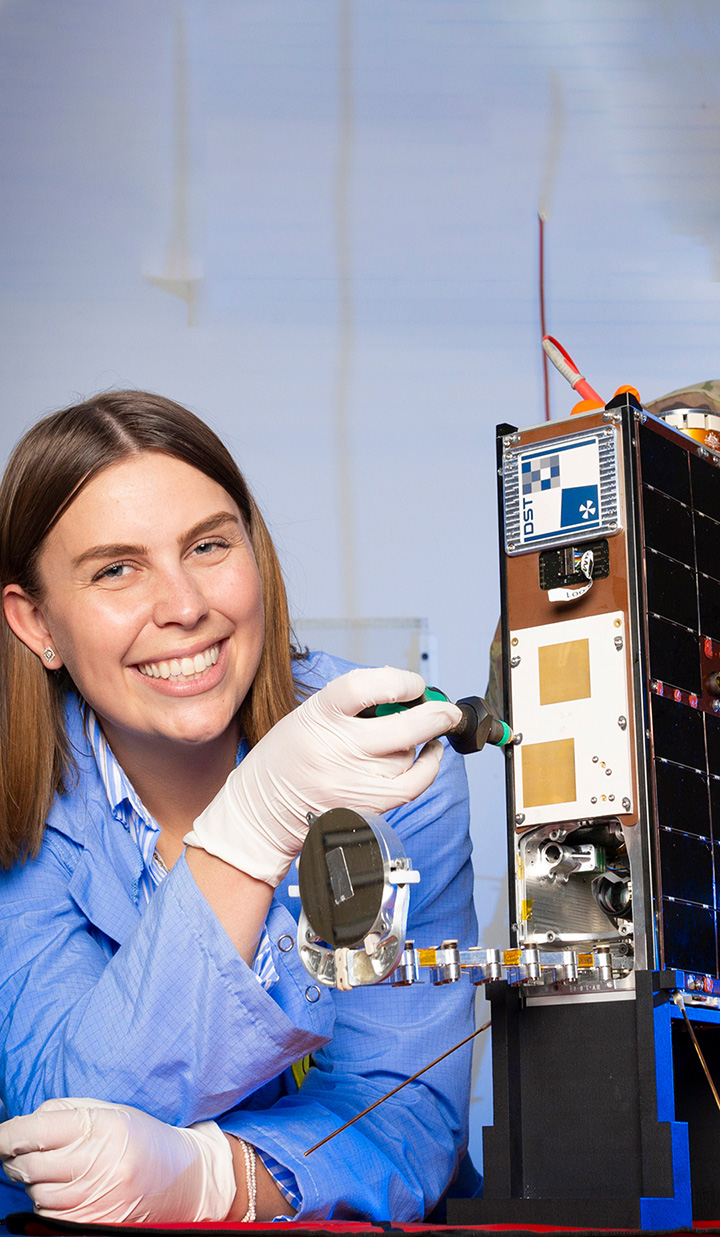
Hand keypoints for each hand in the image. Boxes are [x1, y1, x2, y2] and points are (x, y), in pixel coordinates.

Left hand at [0, 1098, 235, 1222]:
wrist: (185, 1179)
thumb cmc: (144, 1139)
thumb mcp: (111, 1112)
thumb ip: (65, 1112)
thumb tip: (23, 1124)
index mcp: (103, 1128)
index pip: (36, 1131)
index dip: (9, 1134)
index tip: (0, 1135)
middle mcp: (98, 1165)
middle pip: (29, 1164)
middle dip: (18, 1156)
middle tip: (25, 1150)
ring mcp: (95, 1199)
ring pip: (36, 1191)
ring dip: (35, 1180)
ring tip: (59, 1168)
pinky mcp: (92, 1224)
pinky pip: (49, 1214)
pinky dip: (48, 1201)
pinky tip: (67, 1188)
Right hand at [185, 666, 461, 885]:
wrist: (264, 808)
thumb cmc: (289, 755)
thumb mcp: (310, 714)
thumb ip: (354, 703)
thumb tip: (406, 693)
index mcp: (319, 716)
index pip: (363, 688)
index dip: (398, 681)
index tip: (413, 683)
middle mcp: (337, 749)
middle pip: (402, 729)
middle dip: (434, 715)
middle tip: (446, 709)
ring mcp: (352, 781)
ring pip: (407, 756)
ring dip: (418, 742)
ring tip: (410, 736)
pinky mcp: (364, 806)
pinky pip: (412, 785)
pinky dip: (429, 767)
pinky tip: (431, 753)